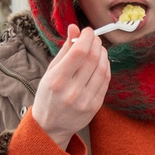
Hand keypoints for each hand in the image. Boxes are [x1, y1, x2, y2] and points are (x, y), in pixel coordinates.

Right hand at [30, 25, 109, 141]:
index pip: (79, 52)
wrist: (50, 126)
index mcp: (57, 80)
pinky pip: (105, 81)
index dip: (87, 37)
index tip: (87, 31)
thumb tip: (74, 28)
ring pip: (102, 69)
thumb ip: (64, 49)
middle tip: (93, 38)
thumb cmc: (48, 95)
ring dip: (103, 54)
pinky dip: (106, 67)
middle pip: (92, 58)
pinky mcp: (95, 106)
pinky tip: (101, 62)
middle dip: (96, 43)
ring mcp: (85, 100)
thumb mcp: (50, 71)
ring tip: (98, 48)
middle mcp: (72, 91)